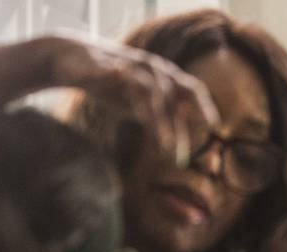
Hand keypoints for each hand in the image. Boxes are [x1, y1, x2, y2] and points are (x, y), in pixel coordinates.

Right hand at [48, 36, 217, 165]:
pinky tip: (141, 117)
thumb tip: (174, 145)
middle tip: (183, 156)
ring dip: (162, 123)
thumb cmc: (111, 84)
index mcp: (165, 77)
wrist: (73, 60)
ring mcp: (134, 67)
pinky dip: (138, 102)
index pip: (193, 91)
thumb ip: (159, 119)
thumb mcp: (139, 105)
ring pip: (156, 94)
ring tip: (166, 148)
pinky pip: (129, 86)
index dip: (205, 108)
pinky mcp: (112, 68)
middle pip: (179, 94)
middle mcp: (155, 69)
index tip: (213, 129)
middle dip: (184, 124)